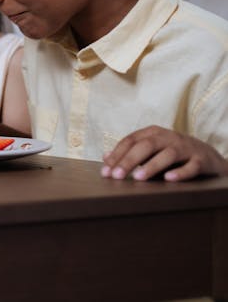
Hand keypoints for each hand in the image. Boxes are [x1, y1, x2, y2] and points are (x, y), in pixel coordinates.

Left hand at [101, 125, 227, 181]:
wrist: (208, 155)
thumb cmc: (172, 154)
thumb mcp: (150, 150)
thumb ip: (129, 153)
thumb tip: (104, 157)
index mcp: (152, 133)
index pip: (130, 141)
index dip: (116, 155)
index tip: (105, 171)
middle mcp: (168, 137)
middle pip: (145, 146)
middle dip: (129, 161)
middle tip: (116, 176)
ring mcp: (185, 147)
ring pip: (167, 154)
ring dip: (151, 166)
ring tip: (138, 178)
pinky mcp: (201, 160)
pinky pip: (191, 166)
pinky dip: (180, 172)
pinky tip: (169, 179)